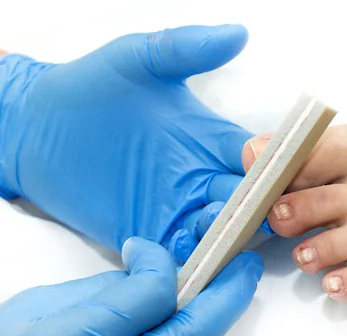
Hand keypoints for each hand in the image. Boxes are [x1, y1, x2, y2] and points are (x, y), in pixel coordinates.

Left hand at [0, 25, 271, 261]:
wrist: (35, 129)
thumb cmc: (88, 88)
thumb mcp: (137, 61)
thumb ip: (184, 47)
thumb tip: (237, 33)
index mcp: (211, 138)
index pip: (260, 158)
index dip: (275, 167)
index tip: (282, 172)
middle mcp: (201, 176)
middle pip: (249, 200)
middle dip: (259, 208)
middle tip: (260, 211)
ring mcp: (177, 207)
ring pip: (222, 232)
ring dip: (228, 235)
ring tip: (218, 228)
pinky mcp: (149, 233)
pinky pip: (183, 255)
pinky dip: (196, 261)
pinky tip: (196, 256)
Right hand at [0, 237, 263, 335]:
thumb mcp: (45, 307)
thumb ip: (111, 289)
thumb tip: (161, 274)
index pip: (153, 292)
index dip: (161, 264)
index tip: (151, 253)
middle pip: (192, 332)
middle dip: (228, 292)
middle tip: (243, 266)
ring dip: (210, 333)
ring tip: (209, 306)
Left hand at [242, 100, 346, 323]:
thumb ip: (328, 149)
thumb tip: (261, 152)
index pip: (297, 167)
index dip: (271, 185)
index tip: (265, 197)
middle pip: (308, 223)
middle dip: (294, 231)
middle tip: (297, 236)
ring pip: (342, 273)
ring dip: (330, 273)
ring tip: (332, 272)